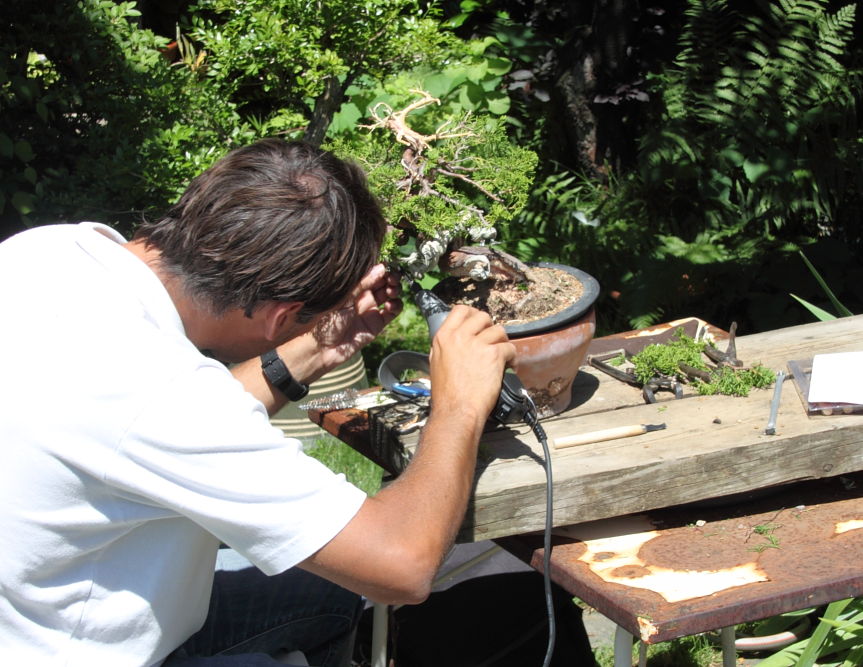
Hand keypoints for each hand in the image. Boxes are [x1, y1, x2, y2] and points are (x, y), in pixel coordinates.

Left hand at [286, 264, 401, 382]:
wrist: (324, 348)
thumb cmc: (327, 321)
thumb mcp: (344, 298)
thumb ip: (363, 283)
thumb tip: (381, 268)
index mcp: (353, 287)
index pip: (372, 273)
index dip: (382, 269)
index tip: (388, 266)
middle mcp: (363, 296)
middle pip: (383, 282)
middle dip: (391, 278)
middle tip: (392, 279)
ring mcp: (370, 309)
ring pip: (390, 294)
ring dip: (394, 290)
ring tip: (391, 292)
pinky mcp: (377, 323)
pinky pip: (392, 311)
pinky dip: (396, 305)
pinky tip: (390, 305)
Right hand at [428, 305, 515, 427]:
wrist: (456, 411)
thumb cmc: (447, 394)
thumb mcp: (436, 363)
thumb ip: (446, 347)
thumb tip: (454, 340)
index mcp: (443, 337)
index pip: (460, 310)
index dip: (473, 314)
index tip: (479, 322)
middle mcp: (459, 337)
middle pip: (482, 316)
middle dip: (490, 327)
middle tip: (492, 340)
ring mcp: (476, 345)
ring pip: (498, 330)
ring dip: (503, 342)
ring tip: (502, 356)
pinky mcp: (493, 355)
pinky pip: (509, 348)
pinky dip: (512, 357)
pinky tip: (508, 366)